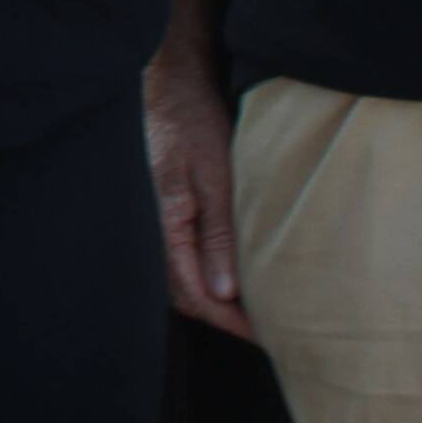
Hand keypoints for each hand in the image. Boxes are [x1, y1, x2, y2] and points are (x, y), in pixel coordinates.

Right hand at [144, 50, 250, 339]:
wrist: (168, 85)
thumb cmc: (191, 122)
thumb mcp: (215, 175)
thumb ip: (217, 234)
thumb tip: (225, 292)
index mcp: (163, 225)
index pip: (196, 294)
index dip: (231, 321)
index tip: (267, 337)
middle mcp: (151, 231)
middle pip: (186, 295)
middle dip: (225, 318)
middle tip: (269, 332)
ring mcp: (154, 223)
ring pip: (182, 279)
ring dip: (217, 298)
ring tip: (256, 309)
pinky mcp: (161, 213)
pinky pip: (180, 258)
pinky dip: (207, 274)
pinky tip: (232, 275)